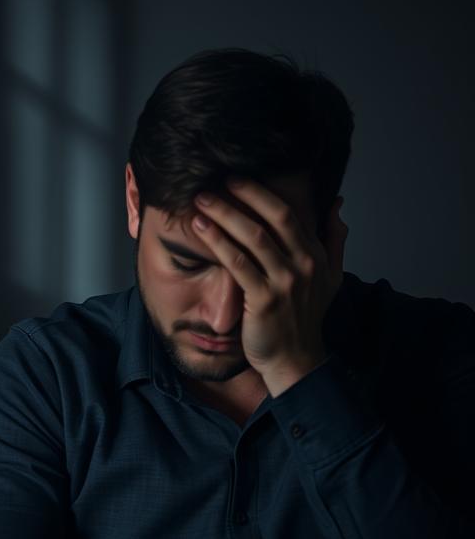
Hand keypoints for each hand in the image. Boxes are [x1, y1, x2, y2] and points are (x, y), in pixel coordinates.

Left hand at [190, 179, 347, 395]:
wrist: (295, 360)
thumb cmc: (305, 317)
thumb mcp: (330, 278)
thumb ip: (334, 240)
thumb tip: (337, 205)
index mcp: (315, 255)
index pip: (289, 213)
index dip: (261, 193)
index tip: (236, 178)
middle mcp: (304, 265)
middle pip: (272, 218)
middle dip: (242, 195)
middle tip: (215, 181)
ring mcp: (285, 282)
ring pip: (252, 237)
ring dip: (224, 215)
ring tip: (201, 201)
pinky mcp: (264, 300)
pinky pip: (237, 264)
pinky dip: (217, 243)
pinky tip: (200, 229)